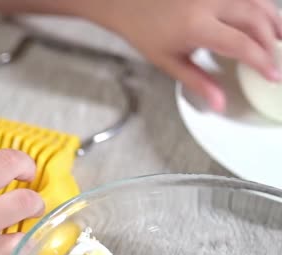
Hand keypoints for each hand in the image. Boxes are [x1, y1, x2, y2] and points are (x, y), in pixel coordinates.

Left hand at [98, 0, 281, 111]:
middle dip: (272, 41)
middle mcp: (208, 3)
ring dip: (273, 20)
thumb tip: (219, 104)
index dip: (262, 60)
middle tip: (277, 61)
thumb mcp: (169, 62)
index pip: (240, 43)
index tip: (274, 75)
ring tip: (280, 40)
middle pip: (255, 19)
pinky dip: (260, 6)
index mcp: (196, 26)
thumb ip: (198, 82)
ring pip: (257, 1)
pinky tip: (265, 20)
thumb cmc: (145, 32)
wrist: (128, 3)